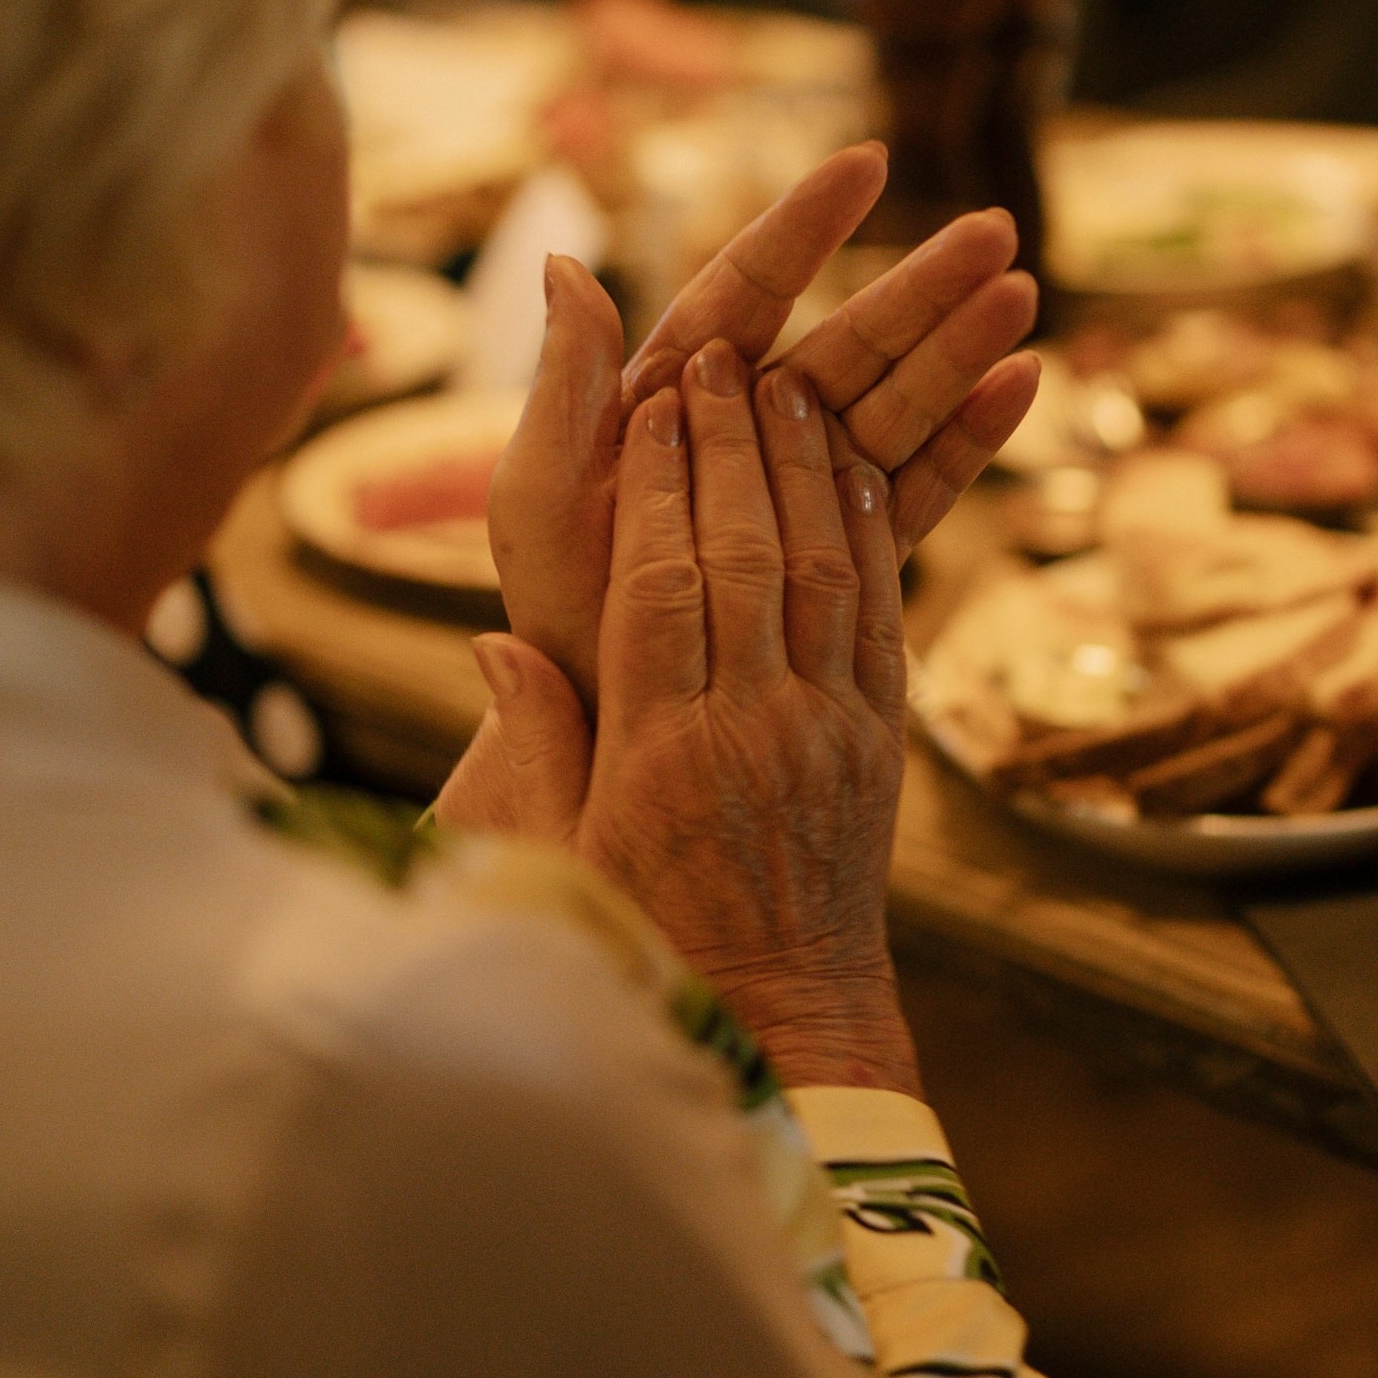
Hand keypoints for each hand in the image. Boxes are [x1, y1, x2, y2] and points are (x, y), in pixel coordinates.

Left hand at [490, 142, 1039, 708]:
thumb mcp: (539, 490)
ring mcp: (805, 487)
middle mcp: (753, 427)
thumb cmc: (556, 602)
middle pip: (848, 339)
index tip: (870, 162)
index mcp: (680, 391)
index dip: (807, 226)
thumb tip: (565, 262)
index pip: (749, 289)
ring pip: (896, 401)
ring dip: (960, 348)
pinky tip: (1020, 386)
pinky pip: (917, 486)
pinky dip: (969, 439)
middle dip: (921, 284)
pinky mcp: (845, 550)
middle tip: (995, 231)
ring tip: (1021, 295)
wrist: (599, 718)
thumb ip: (564, 383)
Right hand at [572, 342, 919, 1097]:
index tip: (650, 405)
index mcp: (659, 757)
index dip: (657, 487)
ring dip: (807, 467)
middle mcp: (753, 732)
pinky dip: (872, 532)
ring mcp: (830, 733)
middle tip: (721, 357)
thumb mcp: (566, 857)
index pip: (659, 588)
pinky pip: (882, 616)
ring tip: (792, 379)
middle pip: (744, 556)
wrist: (789, 1020)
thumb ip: (536, 743)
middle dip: (731, 446)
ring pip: (824, 571)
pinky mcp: (884, 740)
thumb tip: (493, 638)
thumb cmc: (651, 942)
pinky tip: (860, 464)